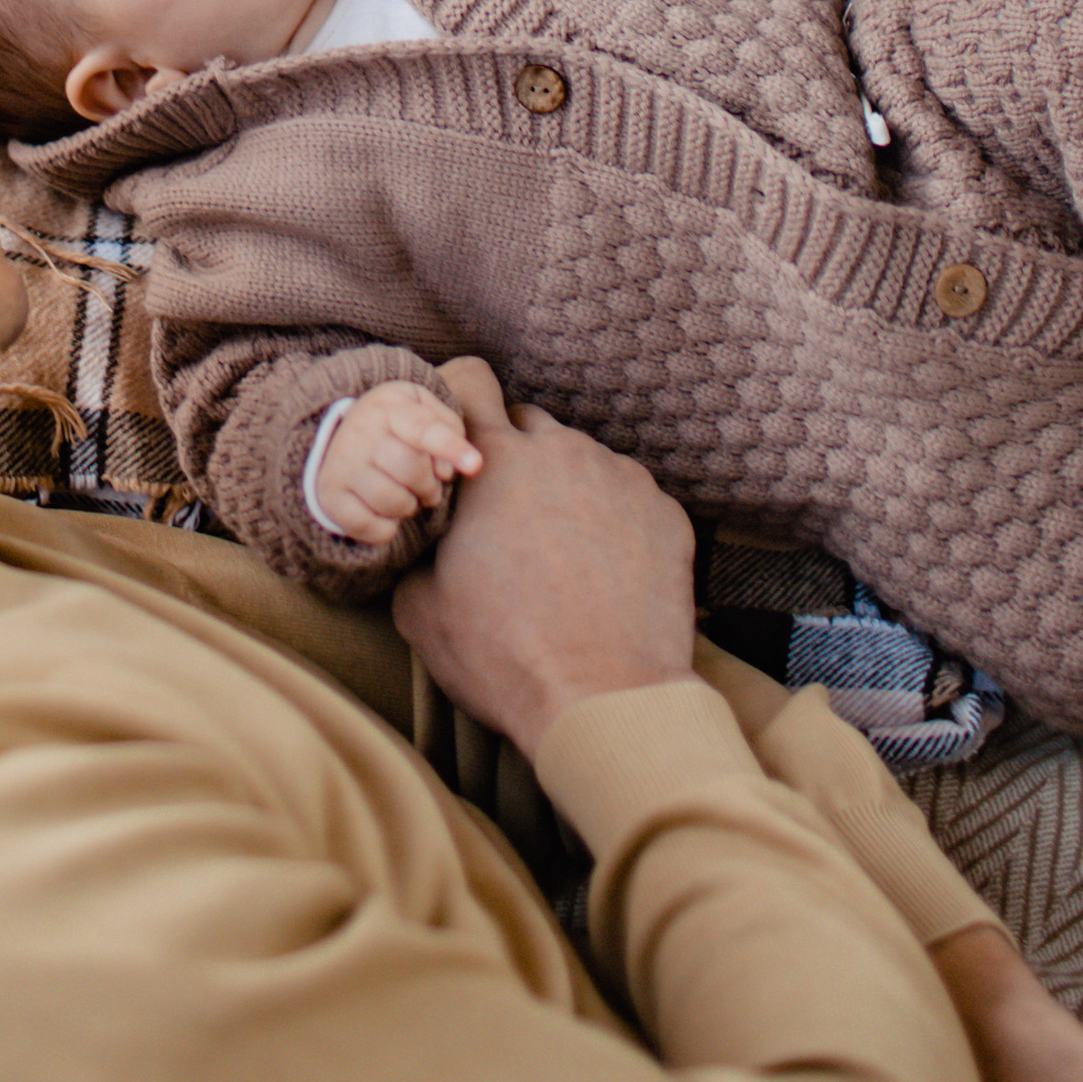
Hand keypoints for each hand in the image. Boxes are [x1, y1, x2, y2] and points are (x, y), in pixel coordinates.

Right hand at [312, 382, 482, 546]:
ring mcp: (341, 465)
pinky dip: (387, 528)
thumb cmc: (396, 424)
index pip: (423, 428)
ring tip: (405, 494)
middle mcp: (359, 432)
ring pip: (393, 502)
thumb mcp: (423, 408)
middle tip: (428, 486)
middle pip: (411, 471)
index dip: (451, 448)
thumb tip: (448, 470)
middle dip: (429, 485)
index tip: (475, 465)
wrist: (338, 433)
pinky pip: (372, 528)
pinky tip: (384, 511)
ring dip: (409, 506)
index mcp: (388, 407)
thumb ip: (448, 428)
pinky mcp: (330, 497)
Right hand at [390, 361, 697, 751]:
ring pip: (583, 462)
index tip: (459, 439)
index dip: (461, 403)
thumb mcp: (418, 607)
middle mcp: (561, 452)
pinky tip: (603, 575)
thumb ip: (416, 547)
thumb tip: (422, 534)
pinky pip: (629, 497)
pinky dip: (613, 522)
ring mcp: (620, 478)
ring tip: (561, 558)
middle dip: (514, 458)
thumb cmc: (504, 657)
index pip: (471, 380)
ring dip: (566, 492)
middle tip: (506, 520)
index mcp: (494, 463)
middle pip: (530, 425)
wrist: (605, 701)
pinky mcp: (666, 512)